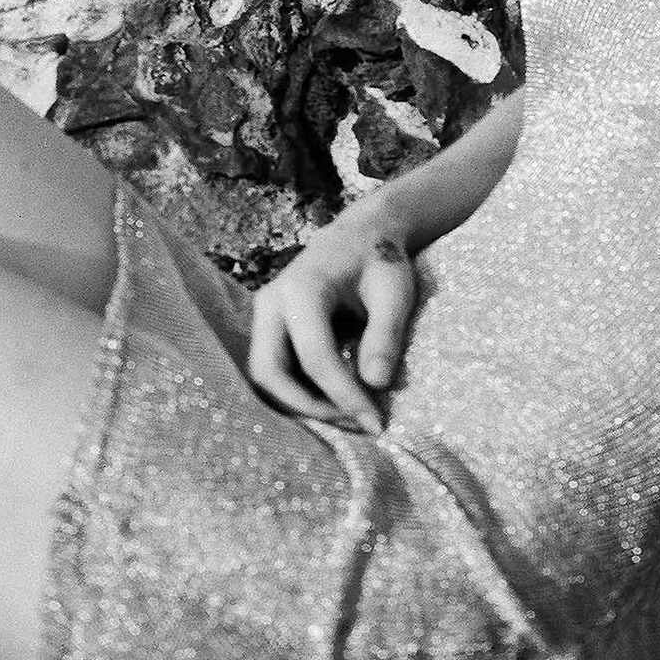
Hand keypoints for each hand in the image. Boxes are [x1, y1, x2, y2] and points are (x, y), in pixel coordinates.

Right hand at [247, 212, 417, 428]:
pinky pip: (274, 368)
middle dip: (308, 406)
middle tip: (354, 423)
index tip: (377, 424)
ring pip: (265, 375)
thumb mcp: (394, 293)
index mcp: (301, 289)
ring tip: (347, 415)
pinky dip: (298, 391)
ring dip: (300, 403)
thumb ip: (385, 336)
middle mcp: (271, 302)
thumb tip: (376, 385)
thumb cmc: (379, 260)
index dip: (345, 396)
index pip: (316, 357)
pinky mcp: (269, 327)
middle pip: (269, 372)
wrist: (358, 236)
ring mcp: (264, 315)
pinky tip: (334, 400)